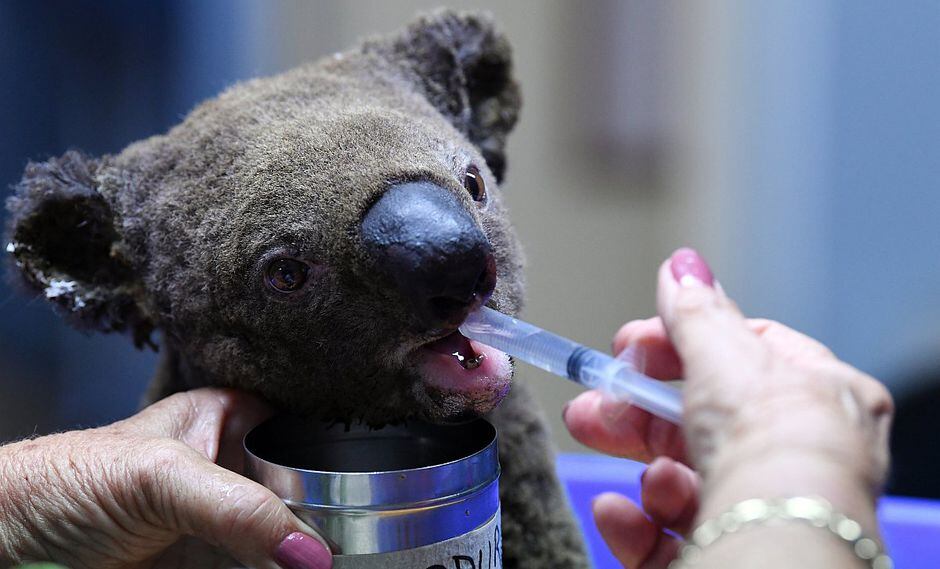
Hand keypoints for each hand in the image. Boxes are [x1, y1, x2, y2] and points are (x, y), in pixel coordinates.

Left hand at [0, 388, 331, 568]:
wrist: (15, 546)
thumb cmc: (70, 481)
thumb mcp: (162, 476)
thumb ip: (239, 508)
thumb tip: (310, 552)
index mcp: (233, 419)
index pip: (307, 436)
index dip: (341, 464)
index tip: (375, 497)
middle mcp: (237, 471)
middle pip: (308, 497)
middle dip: (331, 523)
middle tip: (356, 545)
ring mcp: (227, 527)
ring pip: (289, 545)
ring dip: (308, 558)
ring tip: (341, 561)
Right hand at [563, 248, 893, 567]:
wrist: (777, 537)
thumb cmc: (772, 443)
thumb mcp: (724, 354)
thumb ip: (695, 312)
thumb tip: (681, 265)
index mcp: (818, 399)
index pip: (744, 357)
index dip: (680, 347)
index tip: (629, 346)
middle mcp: (798, 459)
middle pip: (701, 424)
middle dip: (635, 412)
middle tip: (591, 406)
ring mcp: (764, 511)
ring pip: (686, 481)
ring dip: (646, 468)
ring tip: (627, 463)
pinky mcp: (730, 555)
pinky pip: (674, 536)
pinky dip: (637, 523)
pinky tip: (617, 511)